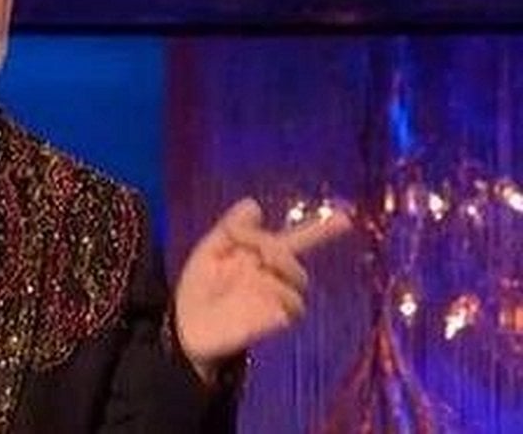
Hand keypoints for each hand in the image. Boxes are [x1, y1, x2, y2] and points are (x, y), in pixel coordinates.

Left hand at [173, 197, 351, 382]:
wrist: (187, 328)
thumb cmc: (197, 291)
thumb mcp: (208, 252)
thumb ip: (230, 228)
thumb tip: (253, 203)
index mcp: (257, 257)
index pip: (294, 240)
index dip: (320, 230)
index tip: (344, 218)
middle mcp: (271, 276)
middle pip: (294, 255)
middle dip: (280, 247)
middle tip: (259, 248)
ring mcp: (275, 299)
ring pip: (298, 279)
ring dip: (281, 269)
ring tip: (256, 272)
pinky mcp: (275, 321)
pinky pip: (294, 306)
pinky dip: (282, 293)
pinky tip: (261, 291)